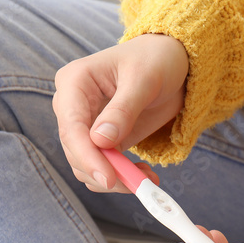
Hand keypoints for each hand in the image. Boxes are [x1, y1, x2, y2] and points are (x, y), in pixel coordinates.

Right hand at [52, 34, 187, 192]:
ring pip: (86, 164)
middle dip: (104, 171)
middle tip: (139, 183)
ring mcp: (86, 124)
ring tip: (148, 177)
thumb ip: (123, 110)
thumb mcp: (145, 79)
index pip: (71, 127)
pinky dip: (121, 177)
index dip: (87, 156)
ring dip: (115, 178)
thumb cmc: (157, 59)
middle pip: (75, 151)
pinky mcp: (102, 139)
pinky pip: (103, 166)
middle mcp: (73, 105)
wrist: (172, 60)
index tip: (109, 178)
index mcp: (74, 82)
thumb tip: (100, 141)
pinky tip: (144, 173)